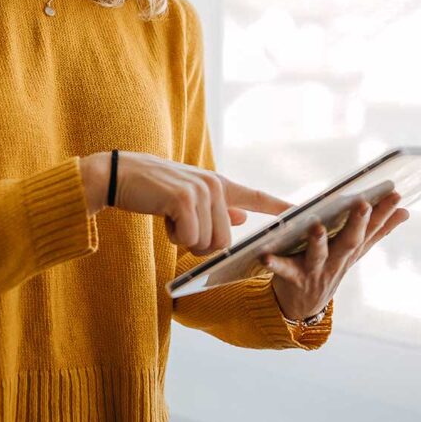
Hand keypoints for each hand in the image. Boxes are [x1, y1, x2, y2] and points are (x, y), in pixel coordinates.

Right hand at [78, 151, 291, 254]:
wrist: (117, 176)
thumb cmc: (151, 189)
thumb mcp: (187, 197)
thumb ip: (216, 208)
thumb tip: (241, 219)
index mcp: (218, 184)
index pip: (255, 197)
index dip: (280, 207)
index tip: (303, 214)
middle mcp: (214, 185)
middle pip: (225, 241)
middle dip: (201, 245)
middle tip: (180, 229)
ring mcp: (201, 191)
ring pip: (208, 243)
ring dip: (185, 241)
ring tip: (170, 219)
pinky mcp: (184, 199)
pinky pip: (189, 239)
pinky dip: (173, 236)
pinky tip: (162, 217)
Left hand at [260, 191, 408, 320]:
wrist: (303, 306)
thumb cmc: (329, 269)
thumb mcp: (354, 252)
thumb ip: (377, 232)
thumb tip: (405, 212)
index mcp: (350, 251)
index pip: (371, 229)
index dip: (384, 213)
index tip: (395, 194)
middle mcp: (336, 261)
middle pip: (349, 241)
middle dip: (358, 223)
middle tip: (363, 203)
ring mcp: (315, 271)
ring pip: (318, 255)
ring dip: (318, 241)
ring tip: (317, 226)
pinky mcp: (293, 279)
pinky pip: (283, 270)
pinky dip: (274, 263)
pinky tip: (265, 255)